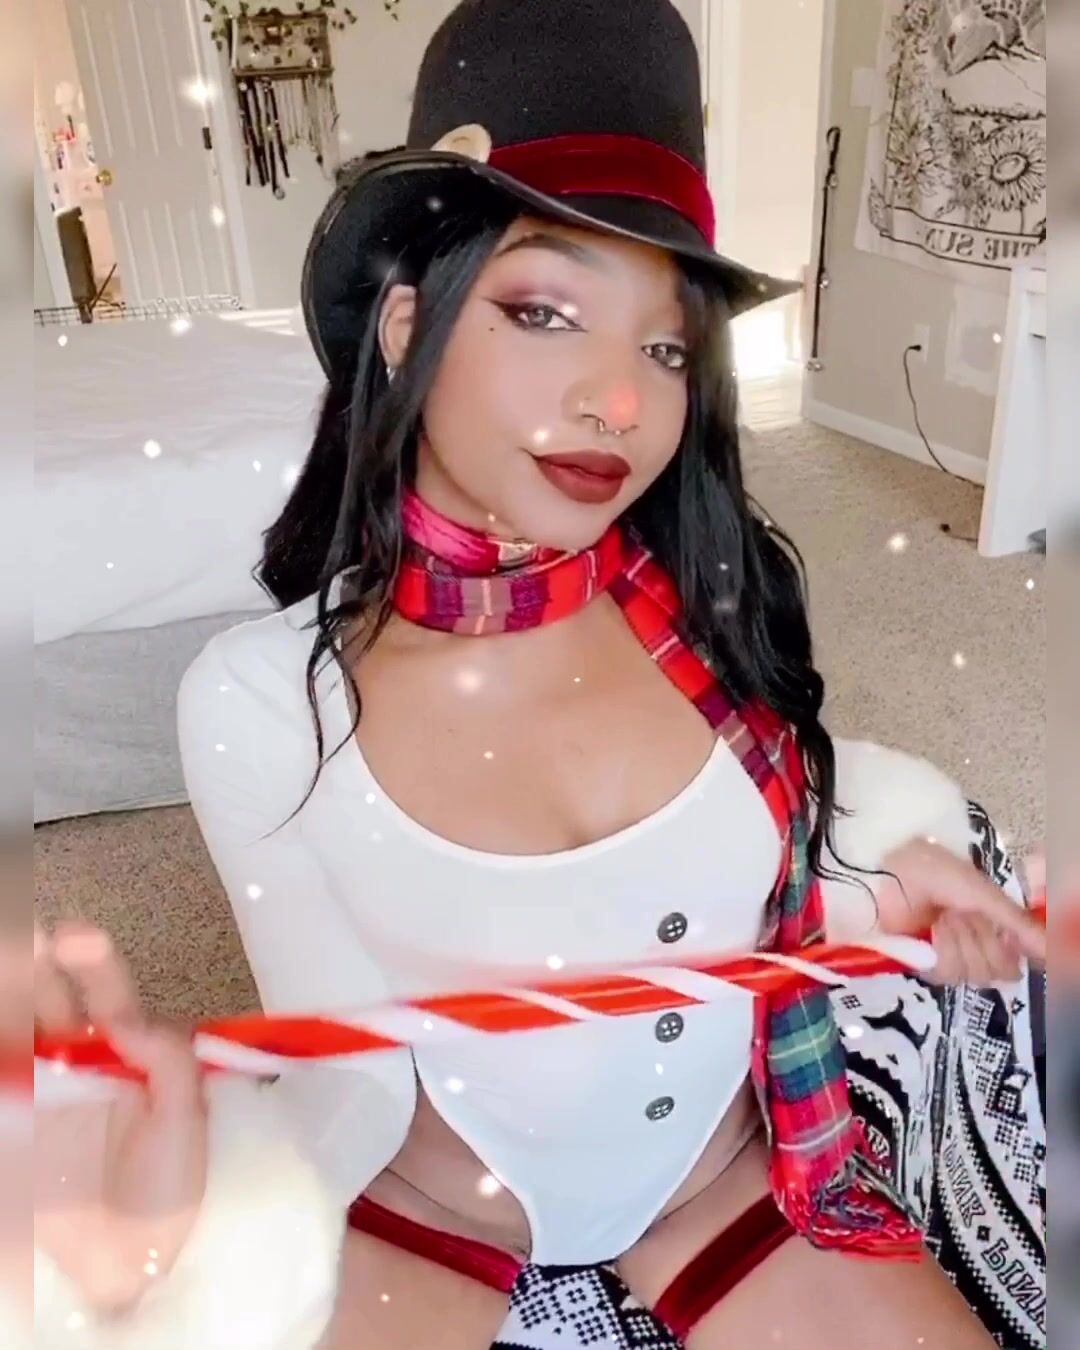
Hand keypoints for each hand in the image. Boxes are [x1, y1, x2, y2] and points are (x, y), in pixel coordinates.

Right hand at [34, 923, 207, 1312]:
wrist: (134, 1262)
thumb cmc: (169, 1188)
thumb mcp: (187, 1115)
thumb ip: (168, 1057)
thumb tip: (128, 1019)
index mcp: (125, 1053)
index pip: (105, 993)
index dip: (90, 961)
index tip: (76, 936)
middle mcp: (76, 1062)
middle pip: (45, 998)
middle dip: (31, 963)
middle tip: (23, 940)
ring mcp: (37, 1092)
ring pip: (17, 1029)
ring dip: (11, 994)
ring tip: (10, 959)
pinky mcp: (15, 1122)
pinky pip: (7, 1078)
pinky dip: (7, 1055)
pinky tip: (9, 1045)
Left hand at [875, 840, 1046, 985]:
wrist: (895, 869)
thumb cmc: (939, 873)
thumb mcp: (985, 894)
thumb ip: (1018, 924)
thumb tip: (1052, 953)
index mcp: (991, 929)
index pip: (1011, 967)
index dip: (1005, 951)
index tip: (998, 931)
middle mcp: (972, 947)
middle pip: (993, 973)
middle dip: (981, 941)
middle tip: (963, 915)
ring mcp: (946, 956)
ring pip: (969, 975)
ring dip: (958, 943)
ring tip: (943, 918)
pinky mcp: (920, 963)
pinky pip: (942, 975)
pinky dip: (939, 950)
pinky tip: (931, 930)